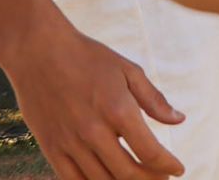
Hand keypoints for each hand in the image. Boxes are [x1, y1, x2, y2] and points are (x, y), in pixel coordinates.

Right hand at [0, 0, 184, 179]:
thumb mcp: (128, 71)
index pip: (150, 152)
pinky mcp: (50, 147)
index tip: (178, 170)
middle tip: (163, 178)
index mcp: (118, 110)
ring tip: (139, 179)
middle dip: (150, 179)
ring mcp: (69, 142)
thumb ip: (154, 100)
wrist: (39, 52)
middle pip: (128, 173)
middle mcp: (94, 131)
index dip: (167, 166)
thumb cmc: (89, 58)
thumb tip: (179, 120)